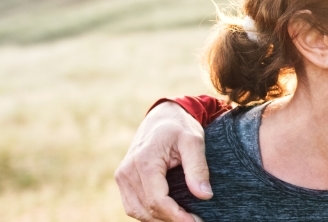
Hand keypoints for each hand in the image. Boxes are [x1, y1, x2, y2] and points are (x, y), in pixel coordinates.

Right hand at [116, 102, 211, 221]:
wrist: (162, 116)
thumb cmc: (180, 126)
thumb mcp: (194, 141)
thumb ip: (198, 168)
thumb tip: (205, 195)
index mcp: (144, 161)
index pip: (158, 201)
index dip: (177, 217)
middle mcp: (127, 171)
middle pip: (147, 209)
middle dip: (172, 220)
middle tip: (196, 221)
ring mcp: (122, 176)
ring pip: (138, 212)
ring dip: (160, 219)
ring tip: (184, 218)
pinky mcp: (123, 180)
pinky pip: (134, 206)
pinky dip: (150, 214)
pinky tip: (170, 213)